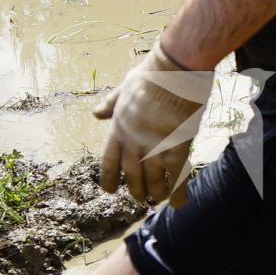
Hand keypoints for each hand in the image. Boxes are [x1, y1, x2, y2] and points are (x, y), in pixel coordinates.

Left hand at [93, 42, 212, 206]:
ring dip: (155, 194)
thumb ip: (112, 104)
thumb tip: (96, 114)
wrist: (177, 71)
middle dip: (135, 190)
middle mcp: (134, 143)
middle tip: (140, 197)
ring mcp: (155, 148)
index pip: (109, 162)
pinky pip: (177, 178)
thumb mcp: (125, 88)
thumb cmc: (152, 75)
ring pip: (153, 182)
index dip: (109, 179)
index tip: (110, 190)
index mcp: (119, 128)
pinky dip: (178, 193)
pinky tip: (179, 204)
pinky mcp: (177, 149)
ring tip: (157, 199)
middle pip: (131, 177)